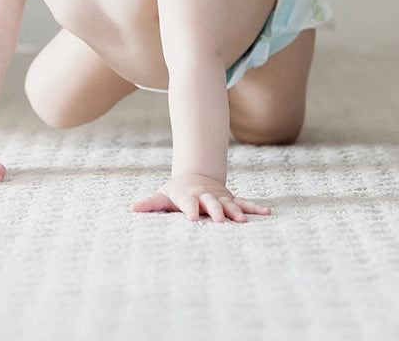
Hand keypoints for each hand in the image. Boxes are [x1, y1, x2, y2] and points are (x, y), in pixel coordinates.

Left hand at [130, 174, 270, 222]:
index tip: (193, 219)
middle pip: (211, 204)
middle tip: (220, 221)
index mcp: (189, 197)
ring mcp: (220, 198)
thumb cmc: (177, 192)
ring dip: (237, 212)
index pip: (189, 204)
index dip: (190, 210)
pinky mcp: (231, 199)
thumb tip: (131, 209)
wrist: (196, 176)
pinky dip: (255, 208)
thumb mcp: (163, 196)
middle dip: (216, 211)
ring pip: (230, 204)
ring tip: (243, 221)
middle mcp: (206, 197)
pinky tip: (267, 213)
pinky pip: (245, 203)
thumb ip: (150, 204)